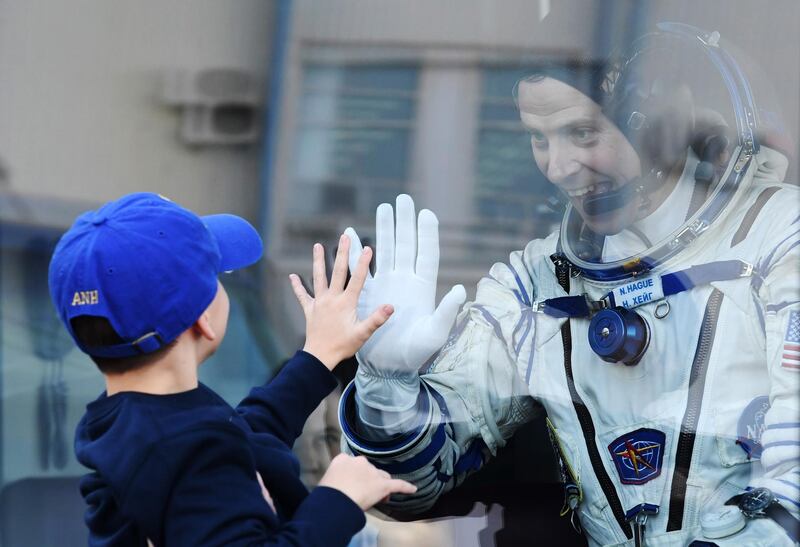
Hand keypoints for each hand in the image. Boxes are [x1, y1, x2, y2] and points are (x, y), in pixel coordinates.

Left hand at [290, 235, 393, 369]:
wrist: (320, 356)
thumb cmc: (342, 345)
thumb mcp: (362, 333)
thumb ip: (376, 319)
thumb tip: (390, 306)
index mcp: (345, 303)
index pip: (357, 279)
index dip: (362, 263)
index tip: (367, 248)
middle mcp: (331, 299)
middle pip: (337, 272)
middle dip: (342, 253)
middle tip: (344, 237)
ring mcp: (319, 303)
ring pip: (318, 278)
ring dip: (318, 261)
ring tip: (317, 246)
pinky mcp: (310, 310)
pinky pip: (302, 296)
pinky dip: (297, 286)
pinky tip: (292, 276)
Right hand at [318, 453, 416, 510]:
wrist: (335, 500)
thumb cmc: (327, 493)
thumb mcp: (328, 480)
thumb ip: (338, 477)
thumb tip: (342, 485)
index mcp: (344, 459)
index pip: (353, 465)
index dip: (356, 476)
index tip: (354, 484)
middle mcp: (359, 462)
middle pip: (369, 470)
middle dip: (369, 479)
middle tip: (364, 494)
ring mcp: (372, 472)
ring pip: (382, 477)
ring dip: (380, 485)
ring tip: (379, 498)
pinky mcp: (384, 485)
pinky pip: (398, 485)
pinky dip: (406, 487)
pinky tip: (413, 489)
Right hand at [345, 195, 465, 379]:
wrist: (391, 367)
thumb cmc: (416, 353)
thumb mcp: (436, 333)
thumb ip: (447, 311)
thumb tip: (460, 289)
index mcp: (423, 287)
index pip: (426, 254)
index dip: (427, 234)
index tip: (426, 213)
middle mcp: (406, 281)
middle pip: (405, 244)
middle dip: (405, 222)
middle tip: (403, 199)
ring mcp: (388, 285)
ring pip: (385, 250)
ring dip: (384, 229)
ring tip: (384, 208)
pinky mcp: (370, 293)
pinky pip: (362, 267)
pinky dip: (357, 252)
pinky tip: (351, 234)